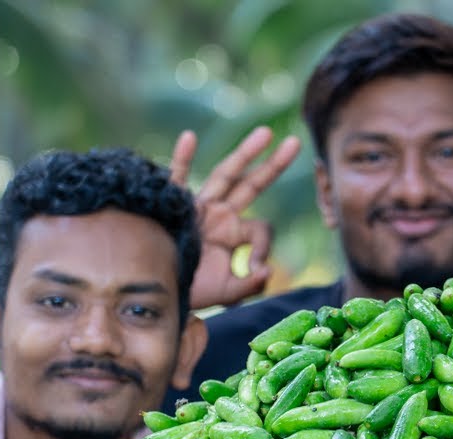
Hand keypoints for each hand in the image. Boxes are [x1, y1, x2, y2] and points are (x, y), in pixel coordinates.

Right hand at [171, 126, 301, 308]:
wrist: (156, 292)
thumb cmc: (193, 291)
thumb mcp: (228, 292)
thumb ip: (251, 285)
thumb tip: (269, 271)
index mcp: (233, 233)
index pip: (261, 228)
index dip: (264, 247)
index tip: (256, 268)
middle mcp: (219, 214)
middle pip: (251, 184)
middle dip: (272, 165)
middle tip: (295, 143)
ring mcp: (198, 206)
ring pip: (225, 174)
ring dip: (245, 153)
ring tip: (266, 133)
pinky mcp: (173, 205)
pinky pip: (177, 178)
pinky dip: (182, 158)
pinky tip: (190, 137)